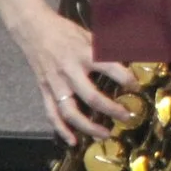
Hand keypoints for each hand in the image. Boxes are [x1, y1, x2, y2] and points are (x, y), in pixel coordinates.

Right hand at [0, 0, 136, 144]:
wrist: (33, 29)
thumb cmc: (65, 31)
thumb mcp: (90, 35)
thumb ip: (107, 49)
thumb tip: (133, 56)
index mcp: (84, 54)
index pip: (110, 68)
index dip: (126, 78)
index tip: (137, 87)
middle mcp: (70, 71)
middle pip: (91, 96)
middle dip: (111, 109)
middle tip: (127, 116)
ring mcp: (55, 83)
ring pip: (70, 112)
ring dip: (88, 127)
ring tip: (105, 134)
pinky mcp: (45, 90)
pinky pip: (52, 113)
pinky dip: (61, 129)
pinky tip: (72, 141)